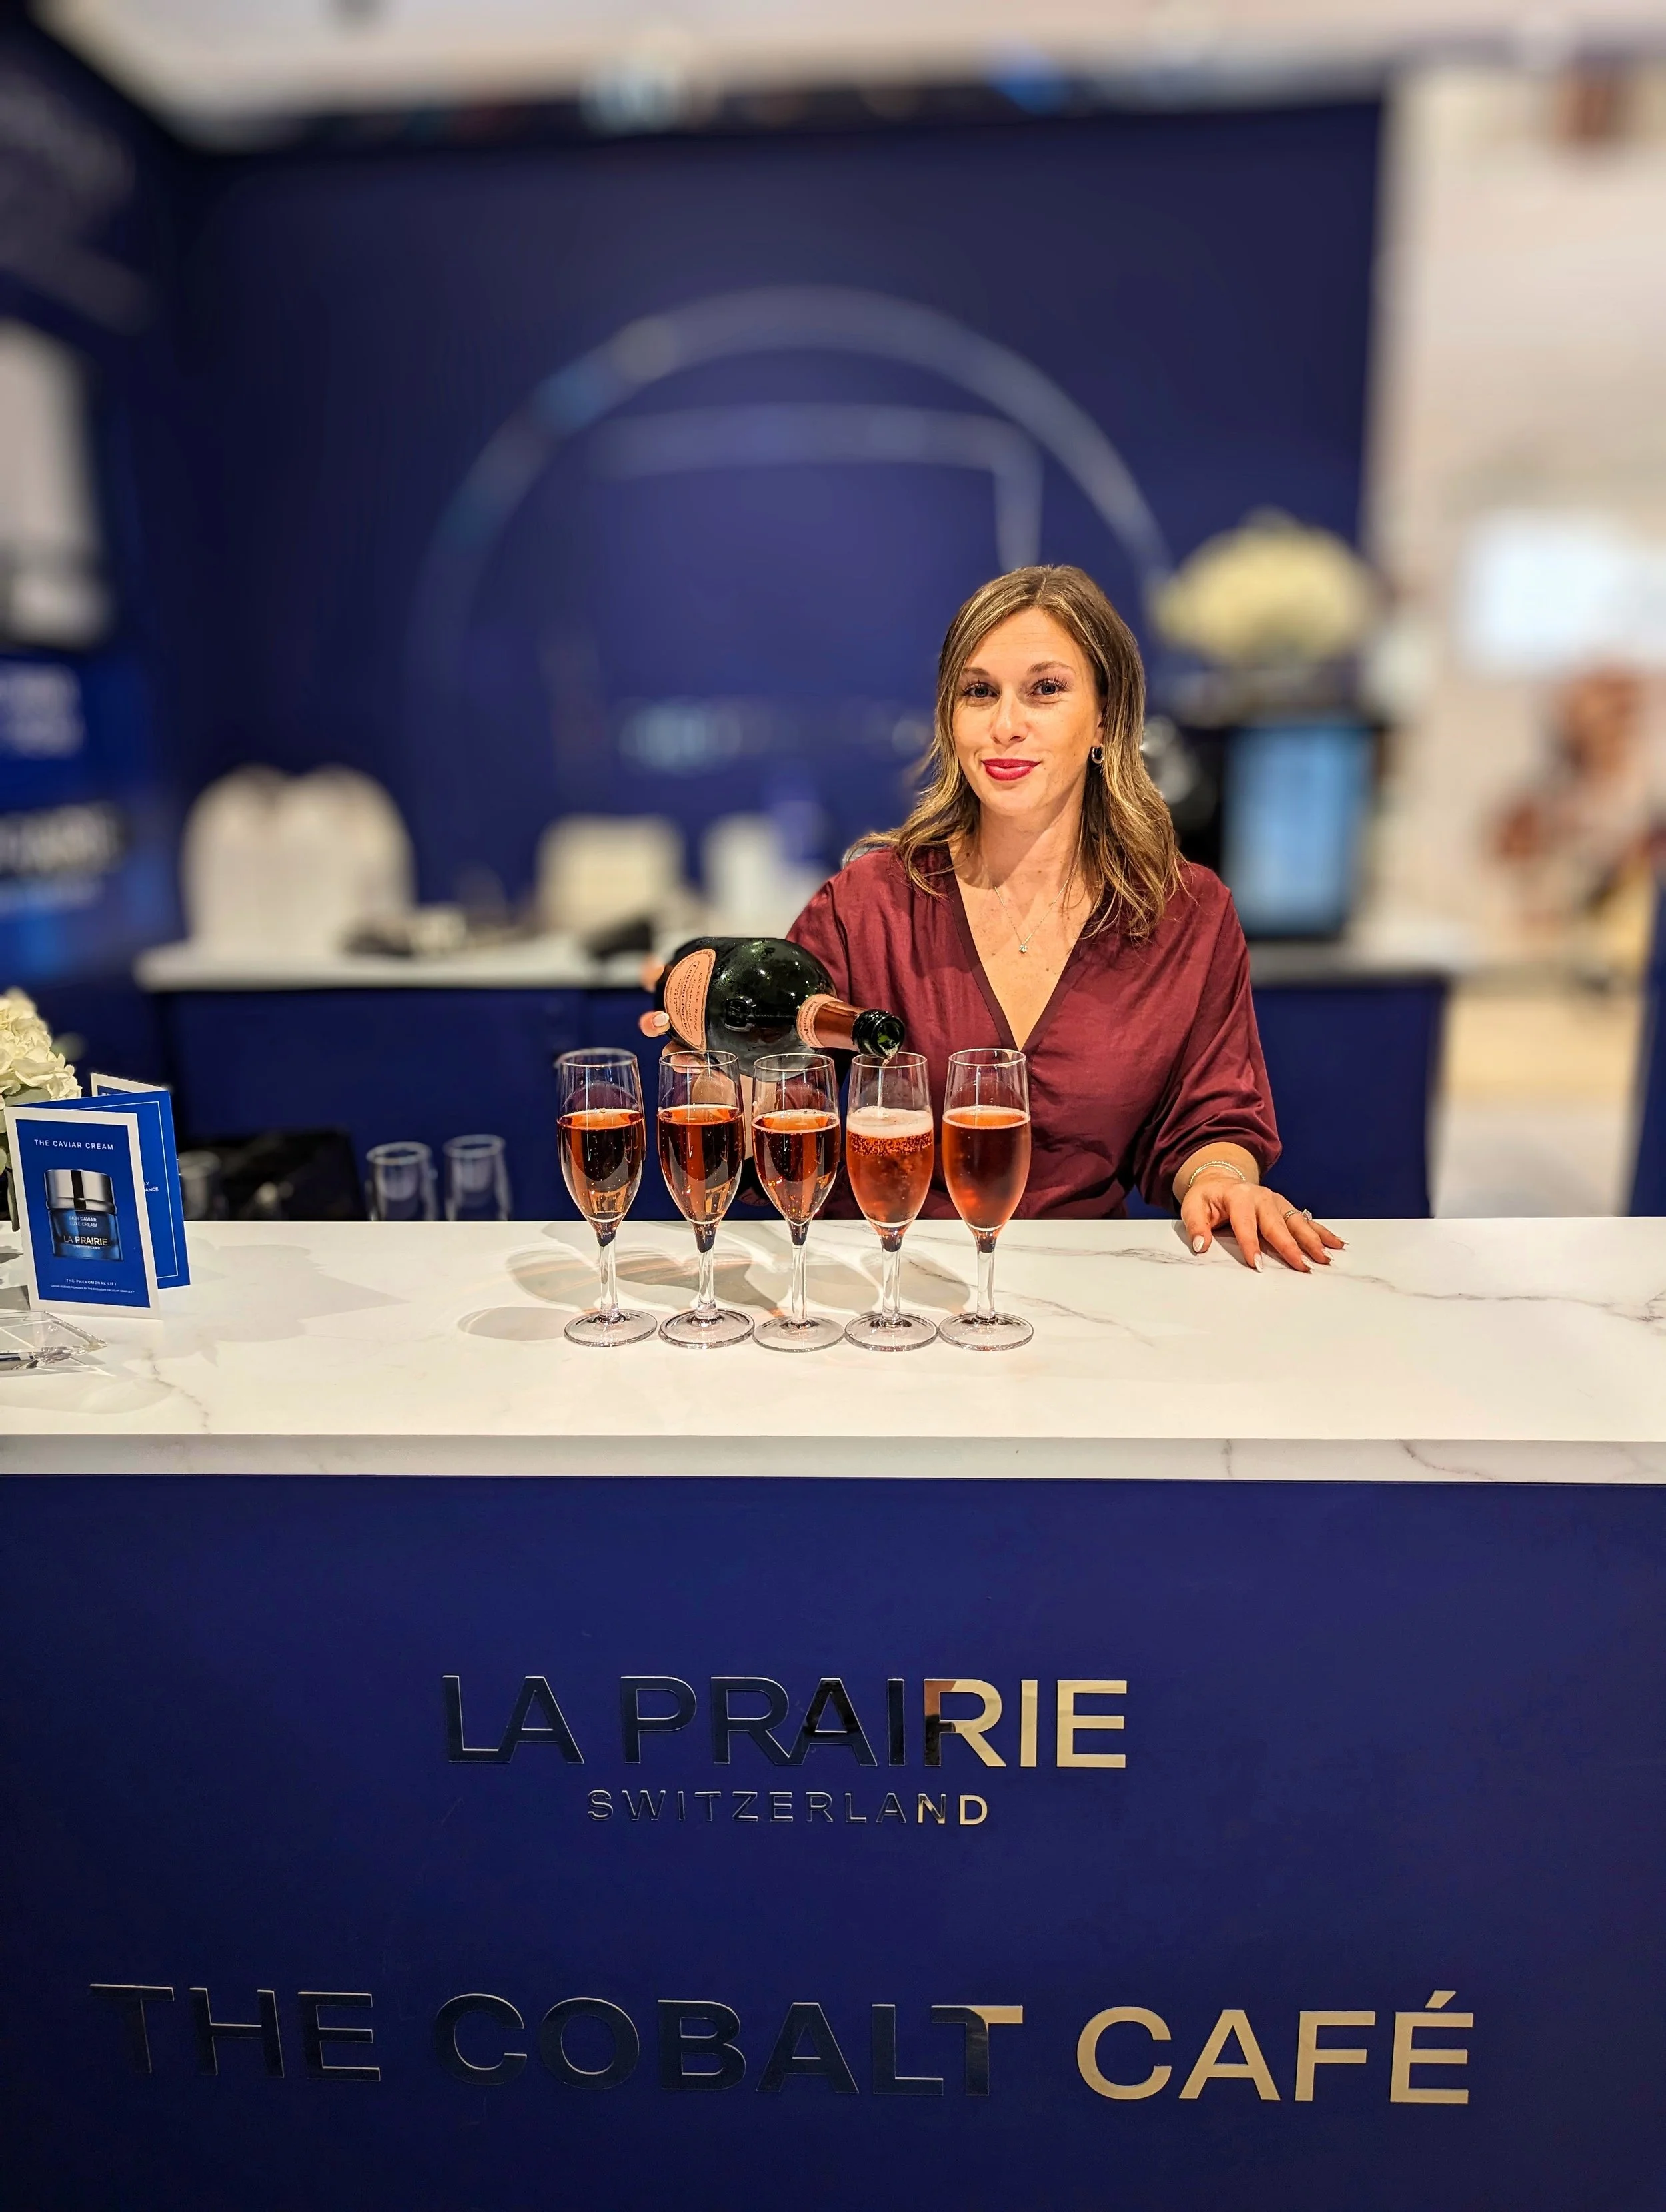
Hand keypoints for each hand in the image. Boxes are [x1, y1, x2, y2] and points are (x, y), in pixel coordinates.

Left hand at [1180, 1171, 1344, 1272]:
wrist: (1220, 1179)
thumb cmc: (1207, 1198)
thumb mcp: (1193, 1206)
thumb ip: (1196, 1226)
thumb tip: (1200, 1246)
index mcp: (1239, 1197)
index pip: (1245, 1224)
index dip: (1251, 1245)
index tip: (1258, 1265)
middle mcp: (1262, 1197)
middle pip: (1277, 1224)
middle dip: (1291, 1246)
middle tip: (1302, 1266)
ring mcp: (1277, 1201)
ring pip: (1297, 1222)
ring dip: (1313, 1240)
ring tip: (1325, 1257)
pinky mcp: (1285, 1207)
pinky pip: (1306, 1220)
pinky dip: (1321, 1232)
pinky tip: (1336, 1243)